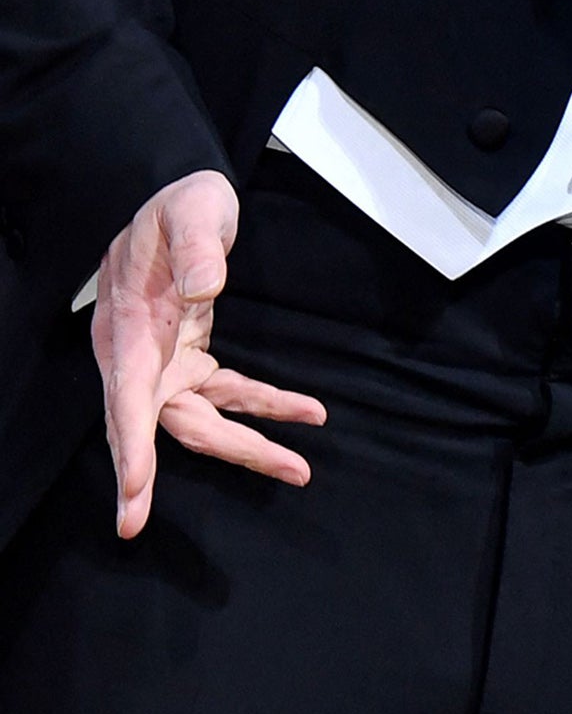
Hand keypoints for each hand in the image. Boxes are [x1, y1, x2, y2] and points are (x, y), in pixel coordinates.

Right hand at [92, 169, 326, 538]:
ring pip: (200, 420)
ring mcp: (164, 363)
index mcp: (128, 325)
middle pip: (165, 423)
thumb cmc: (179, 205)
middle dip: (186, 469)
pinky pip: (227, 394)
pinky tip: (303, 412)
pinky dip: (263, 406)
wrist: (182, 201)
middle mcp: (138, 354)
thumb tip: (207, 287)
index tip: (134, 494)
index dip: (131, 446)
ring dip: (246, 445)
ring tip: (297, 468)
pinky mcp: (189, 361)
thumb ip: (196, 244)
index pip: (126, 394)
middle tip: (181, 513)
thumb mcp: (191, 208)